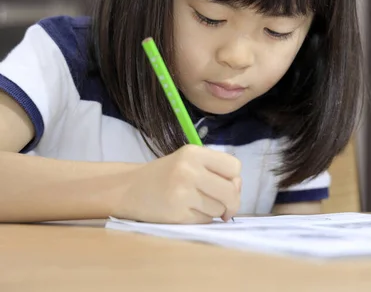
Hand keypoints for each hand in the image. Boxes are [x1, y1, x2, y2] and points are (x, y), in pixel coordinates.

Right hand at [112, 145, 241, 223]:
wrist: (129, 189)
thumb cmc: (165, 174)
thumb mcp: (189, 162)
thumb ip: (215, 171)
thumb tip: (238, 189)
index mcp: (194, 153)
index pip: (234, 166)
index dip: (235, 179)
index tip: (227, 185)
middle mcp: (189, 170)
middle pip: (231, 191)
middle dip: (232, 203)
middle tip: (225, 207)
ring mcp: (182, 193)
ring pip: (219, 209)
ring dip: (214, 212)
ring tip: (197, 204)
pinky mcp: (177, 214)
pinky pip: (205, 221)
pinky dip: (202, 219)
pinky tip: (187, 212)